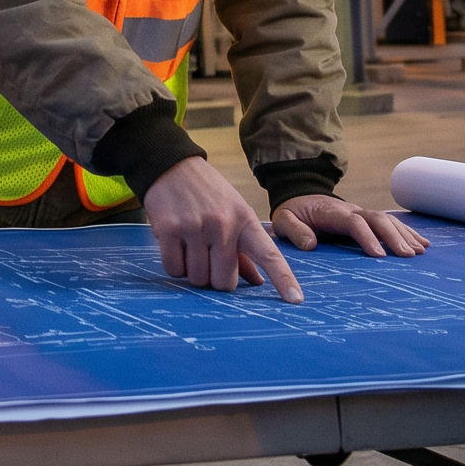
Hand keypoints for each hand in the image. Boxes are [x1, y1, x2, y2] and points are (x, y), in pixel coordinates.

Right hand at [143, 157, 303, 301]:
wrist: (170, 165)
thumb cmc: (207, 193)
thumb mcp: (233, 212)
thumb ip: (244, 250)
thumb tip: (257, 282)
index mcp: (245, 220)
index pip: (269, 255)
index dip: (284, 279)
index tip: (296, 300)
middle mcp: (223, 224)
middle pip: (224, 282)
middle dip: (215, 279)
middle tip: (207, 258)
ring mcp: (195, 227)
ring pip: (198, 279)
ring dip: (192, 272)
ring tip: (189, 247)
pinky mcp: (169, 229)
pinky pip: (174, 270)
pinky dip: (174, 266)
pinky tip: (175, 245)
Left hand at [274, 195, 429, 258]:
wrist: (300, 197)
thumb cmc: (293, 213)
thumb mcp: (283, 220)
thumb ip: (294, 230)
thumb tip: (311, 244)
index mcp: (332, 212)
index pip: (354, 222)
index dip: (367, 237)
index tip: (379, 256)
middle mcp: (352, 210)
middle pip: (377, 219)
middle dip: (394, 236)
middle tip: (408, 255)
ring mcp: (362, 214)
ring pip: (388, 221)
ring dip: (405, 235)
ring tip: (420, 252)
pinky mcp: (368, 220)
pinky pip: (391, 224)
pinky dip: (408, 232)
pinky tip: (423, 244)